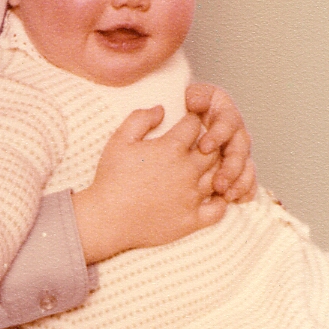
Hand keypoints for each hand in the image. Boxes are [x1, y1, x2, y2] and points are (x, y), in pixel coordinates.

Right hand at [72, 106, 226, 264]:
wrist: (108, 219)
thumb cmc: (112, 177)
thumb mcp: (119, 140)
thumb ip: (140, 118)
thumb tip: (162, 109)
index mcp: (171, 148)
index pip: (194, 125)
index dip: (191, 120)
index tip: (187, 123)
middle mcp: (187, 171)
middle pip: (213, 149)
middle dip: (208, 143)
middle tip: (199, 144)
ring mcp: (192, 197)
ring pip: (219, 176)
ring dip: (215, 169)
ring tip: (204, 167)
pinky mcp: (192, 220)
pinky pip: (219, 209)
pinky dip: (220, 200)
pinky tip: (211, 195)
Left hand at [186, 84, 256, 201]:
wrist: (187, 119)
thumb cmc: (186, 108)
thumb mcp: (190, 96)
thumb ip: (195, 96)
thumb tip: (195, 102)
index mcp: (226, 112)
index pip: (227, 123)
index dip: (218, 135)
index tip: (204, 147)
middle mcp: (236, 132)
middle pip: (240, 149)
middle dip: (230, 167)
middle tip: (218, 183)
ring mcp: (239, 150)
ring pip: (246, 166)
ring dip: (238, 182)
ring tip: (225, 194)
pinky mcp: (238, 167)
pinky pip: (248, 180)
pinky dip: (245, 190)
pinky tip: (235, 200)